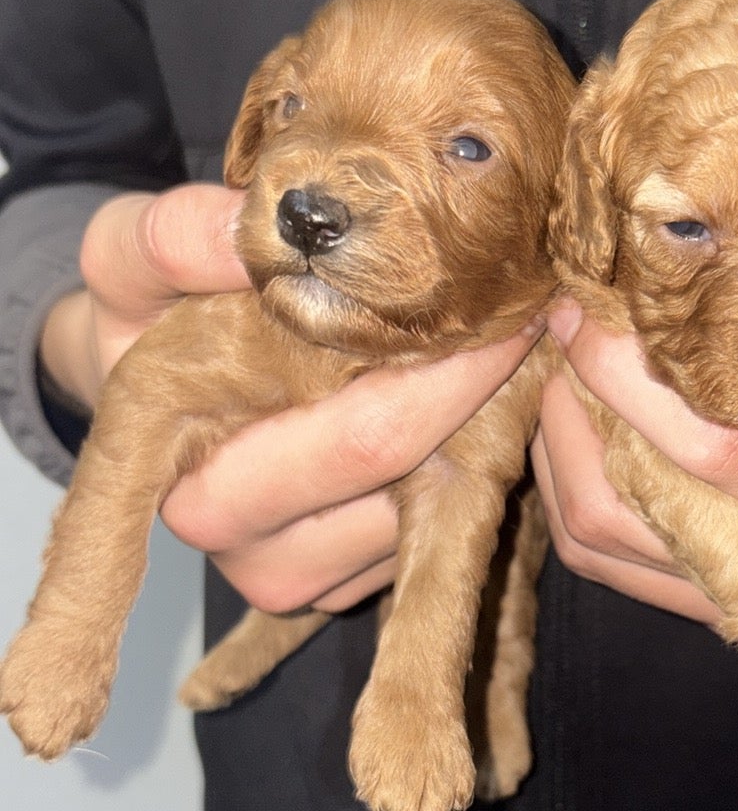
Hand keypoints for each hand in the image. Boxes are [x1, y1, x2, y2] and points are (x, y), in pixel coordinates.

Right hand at [41, 186, 542, 612]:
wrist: (131, 377)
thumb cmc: (141, 311)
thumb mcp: (130, 255)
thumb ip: (176, 239)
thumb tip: (252, 228)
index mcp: (206, 485)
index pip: (365, 439)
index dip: (448, 379)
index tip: (506, 312)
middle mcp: (261, 553)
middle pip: (422, 477)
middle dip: (488, 394)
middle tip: (533, 310)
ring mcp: (313, 577)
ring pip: (444, 509)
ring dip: (490, 430)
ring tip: (507, 345)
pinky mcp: (353, 581)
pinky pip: (441, 527)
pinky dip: (476, 461)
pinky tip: (479, 396)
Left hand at [534, 246, 737, 613]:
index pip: (730, 459)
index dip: (639, 387)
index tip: (592, 313)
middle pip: (642, 516)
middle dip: (580, 415)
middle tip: (565, 326)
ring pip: (607, 545)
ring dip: (563, 450)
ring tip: (567, 364)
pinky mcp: (725, 591)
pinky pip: (609, 555)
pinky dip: (573, 483)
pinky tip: (582, 411)